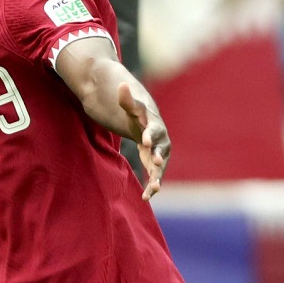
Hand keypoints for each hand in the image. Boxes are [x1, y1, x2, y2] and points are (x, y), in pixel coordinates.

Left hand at [117, 83, 168, 200]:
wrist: (144, 120)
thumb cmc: (137, 112)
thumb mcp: (130, 105)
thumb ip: (125, 98)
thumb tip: (121, 85)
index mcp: (155, 124)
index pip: (154, 129)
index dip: (150, 135)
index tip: (144, 141)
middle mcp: (160, 139)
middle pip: (161, 149)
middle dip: (158, 157)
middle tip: (155, 164)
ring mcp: (158, 152)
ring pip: (160, 166)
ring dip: (158, 176)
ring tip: (154, 189)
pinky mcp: (153, 162)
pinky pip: (154, 175)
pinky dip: (152, 185)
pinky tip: (146, 197)